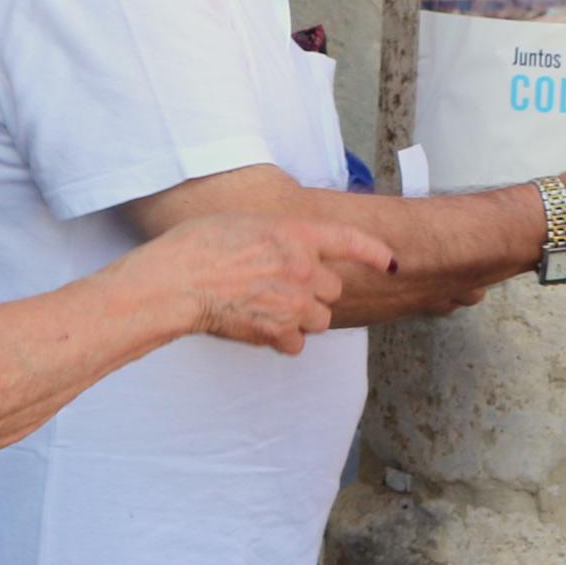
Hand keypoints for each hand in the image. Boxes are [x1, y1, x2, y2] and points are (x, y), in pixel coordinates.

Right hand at [137, 211, 392, 353]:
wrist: (176, 282)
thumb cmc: (198, 245)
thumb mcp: (246, 221)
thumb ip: (278, 235)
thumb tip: (288, 248)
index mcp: (296, 233)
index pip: (350, 241)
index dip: (374, 251)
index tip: (389, 262)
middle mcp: (303, 268)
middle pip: (332, 289)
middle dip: (314, 290)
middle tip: (280, 286)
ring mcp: (293, 302)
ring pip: (319, 319)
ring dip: (302, 317)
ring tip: (266, 307)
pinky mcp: (279, 332)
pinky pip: (296, 343)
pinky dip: (282, 339)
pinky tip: (257, 326)